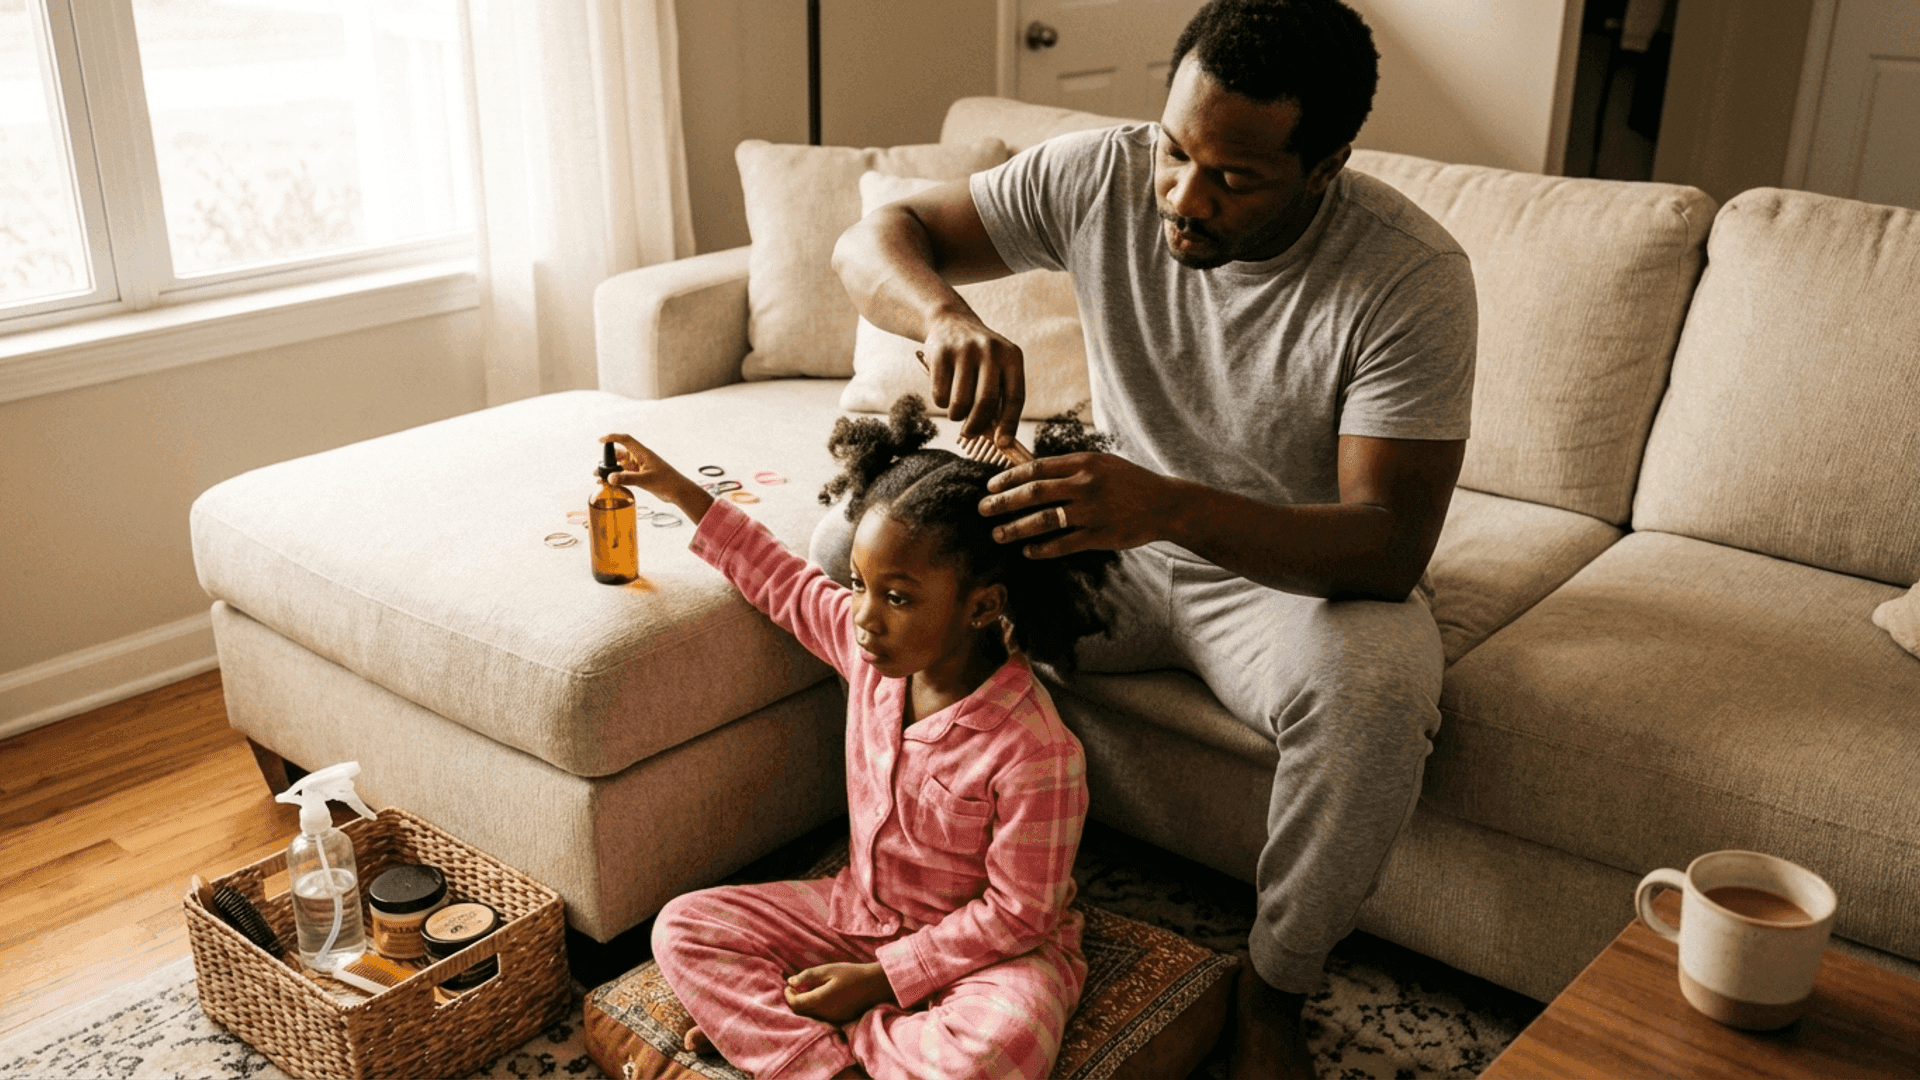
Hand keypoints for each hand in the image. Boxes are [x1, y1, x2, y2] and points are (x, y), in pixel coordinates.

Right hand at [598, 434, 712, 522]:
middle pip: (620, 454)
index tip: (601, 440)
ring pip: (621, 466)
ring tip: (598, 478)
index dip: (613, 438)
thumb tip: (609, 478)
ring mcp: (640, 468)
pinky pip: (625, 475)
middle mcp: (641, 459)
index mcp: (643, 453)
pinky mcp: (641, 478)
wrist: (679, 492)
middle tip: (598, 469)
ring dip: (611, 471)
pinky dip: (617, 478)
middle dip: (608, 460)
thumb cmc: (667, 482)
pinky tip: (609, 484)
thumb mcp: (645, 480)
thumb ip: (627, 479)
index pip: (626, 440)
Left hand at [783, 962, 895, 1023]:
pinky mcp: (839, 1019)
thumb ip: (808, 976)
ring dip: (804, 1004)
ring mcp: (833, 1018)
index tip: (788, 985)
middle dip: (794, 1000)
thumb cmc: (851, 973)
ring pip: (810, 1015)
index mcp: (821, 999)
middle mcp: (825, 1012)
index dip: (788, 995)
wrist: (875, 985)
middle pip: (801, 1012)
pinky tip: (820, 995)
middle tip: (794, 987)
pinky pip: (821, 1016)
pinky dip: (815, 1007)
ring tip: (807, 989)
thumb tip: (790, 981)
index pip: (795, 1003)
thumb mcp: (829, 969)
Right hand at [921, 312, 1024, 439]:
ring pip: (960, 402)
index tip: (1003, 444)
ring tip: (956, 411)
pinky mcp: (940, 353)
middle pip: (986, 402)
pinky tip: (944, 393)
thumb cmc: (978, 357)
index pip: (1016, 397)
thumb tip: (998, 438)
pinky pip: (940, 395)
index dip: (1010, 424)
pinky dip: (940, 403)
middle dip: (976, 426)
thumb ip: (1000, 397)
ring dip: (956, 416)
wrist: (951, 322)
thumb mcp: (997, 368)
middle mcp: (991, 350)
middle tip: (969, 433)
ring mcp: (965, 349)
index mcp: (1012, 356)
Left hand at [978, 451, 1172, 557]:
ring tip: (998, 534)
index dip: (1009, 477)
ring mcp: (1092, 512)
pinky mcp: (1100, 536)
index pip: (1036, 468)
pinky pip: (1063, 544)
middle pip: (1034, 493)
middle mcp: (1085, 485)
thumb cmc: (1128, 481)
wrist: (1164, 503)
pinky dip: (1041, 548)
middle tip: (983, 509)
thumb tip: (1029, 471)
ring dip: (1016, 528)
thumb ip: (1069, 467)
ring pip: (1044, 520)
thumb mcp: (1100, 463)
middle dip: (1003, 502)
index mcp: (1083, 463)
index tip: (990, 486)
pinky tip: (1027, 551)